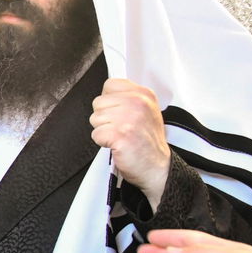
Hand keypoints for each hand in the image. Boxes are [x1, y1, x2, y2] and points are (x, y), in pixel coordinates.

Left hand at [90, 79, 171, 209]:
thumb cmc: (147, 142)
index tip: (120, 113)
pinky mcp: (120, 135)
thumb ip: (128, 98)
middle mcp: (137, 103)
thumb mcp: (146, 111)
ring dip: (104, 130)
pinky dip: (103, 142)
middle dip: (105, 117)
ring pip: (95, 118)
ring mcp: (129, 118)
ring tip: (120, 136)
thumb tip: (107, 92)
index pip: (110, 85)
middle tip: (121, 128)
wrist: (157, 167)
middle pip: (98, 102)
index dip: (110, 101)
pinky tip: (117, 145)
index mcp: (143, 94)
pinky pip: (96, 134)